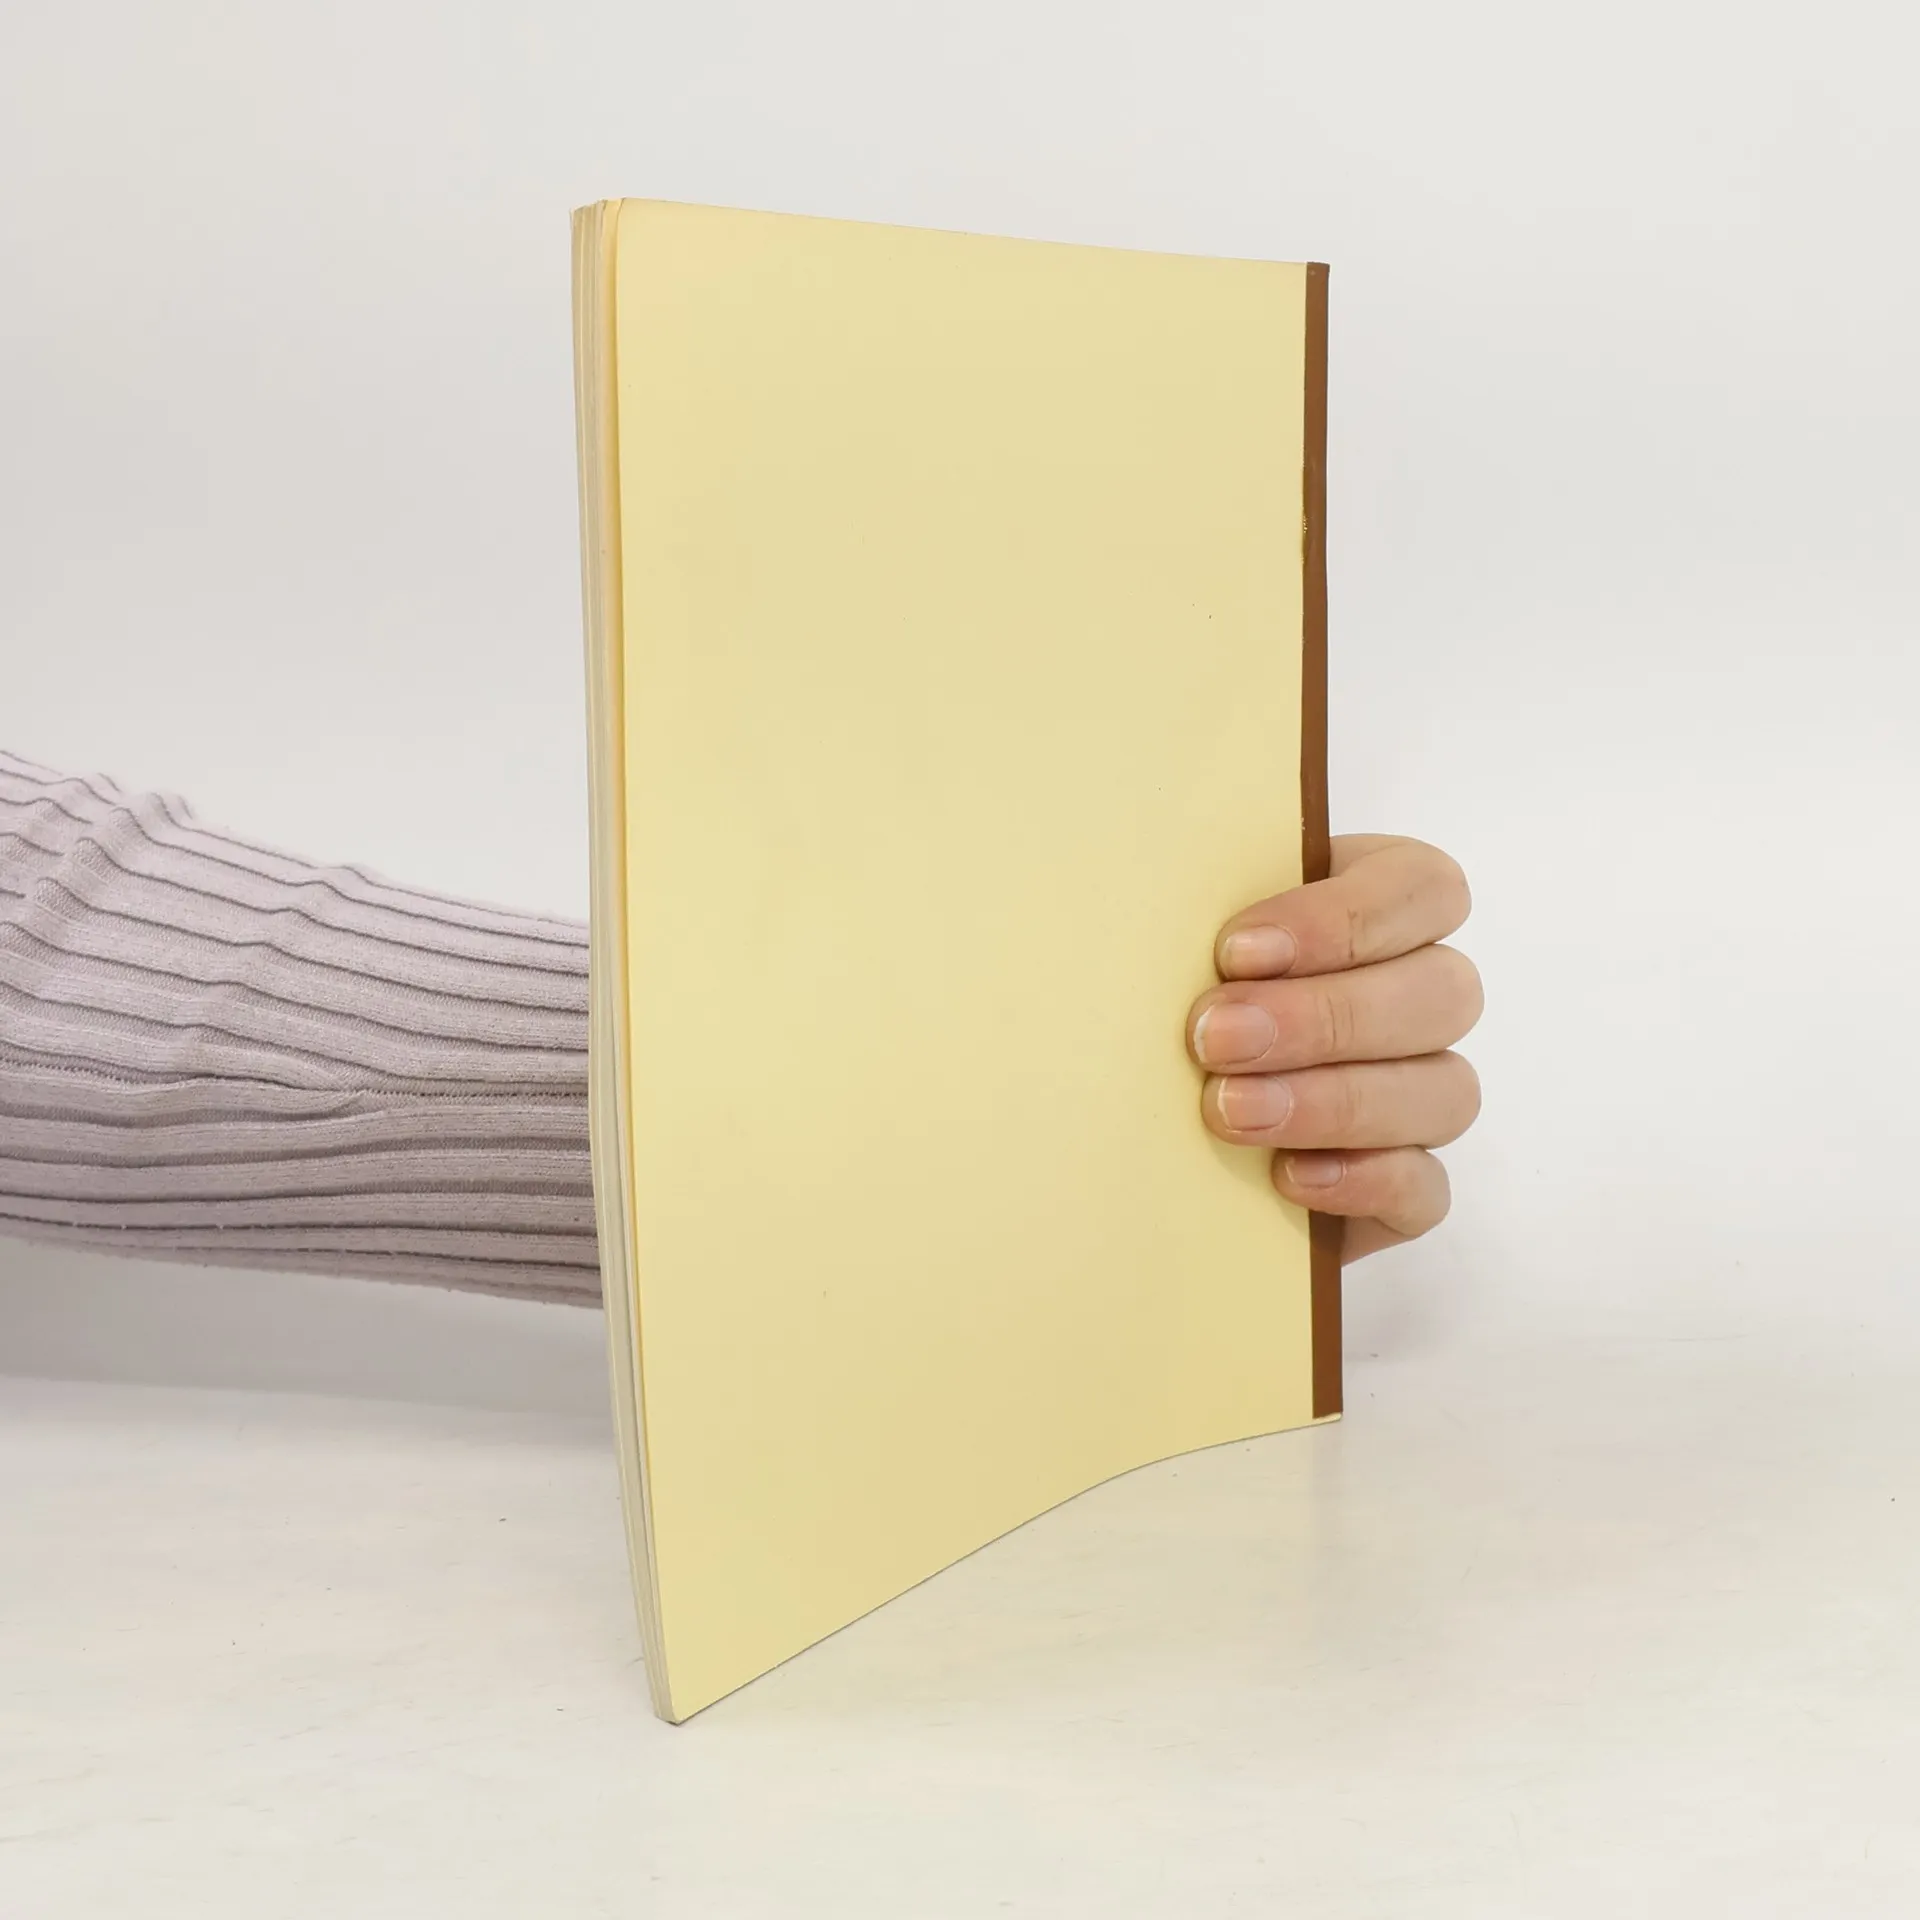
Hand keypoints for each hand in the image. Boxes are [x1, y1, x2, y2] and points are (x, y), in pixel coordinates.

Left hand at [1186, 836, 1481, 1262]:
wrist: (1134, 1107)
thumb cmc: (1167, 992)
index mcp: (1382, 906)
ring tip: (1230, 1110)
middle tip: (1217, 1037)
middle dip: (1324, 1018)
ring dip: (1334, 1102)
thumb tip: (1165, 910)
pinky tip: (1285, 1174)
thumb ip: (1195, 911)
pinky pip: (1424, 1189)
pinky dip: (1361, 1181)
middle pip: (1442, 992)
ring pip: (1444, 1092)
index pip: (1424, 887)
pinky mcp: (1405, 1185)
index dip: (1343, 919)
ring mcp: (1424, 1094)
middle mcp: (1420, 996)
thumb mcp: (1178, 934)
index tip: (1235, 951)